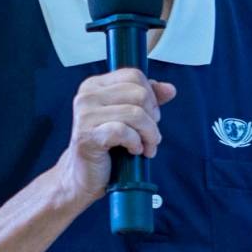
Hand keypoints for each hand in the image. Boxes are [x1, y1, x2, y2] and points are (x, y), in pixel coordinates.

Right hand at [58, 70, 176, 202]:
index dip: (151, 96)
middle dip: (152, 118)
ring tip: (147, 146)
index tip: (151, 115)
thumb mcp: (127, 118)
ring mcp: (85, 115)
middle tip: (150, 135)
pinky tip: (133, 150)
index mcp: (95, 85)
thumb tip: (169, 89)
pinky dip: (135, 143)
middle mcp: (87, 96)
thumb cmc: (105, 146)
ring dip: (149, 134)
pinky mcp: (88, 136)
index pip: (134, 75)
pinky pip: (124, 132)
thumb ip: (147, 100)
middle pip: (139, 94)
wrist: (82, 175)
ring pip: (136, 114)